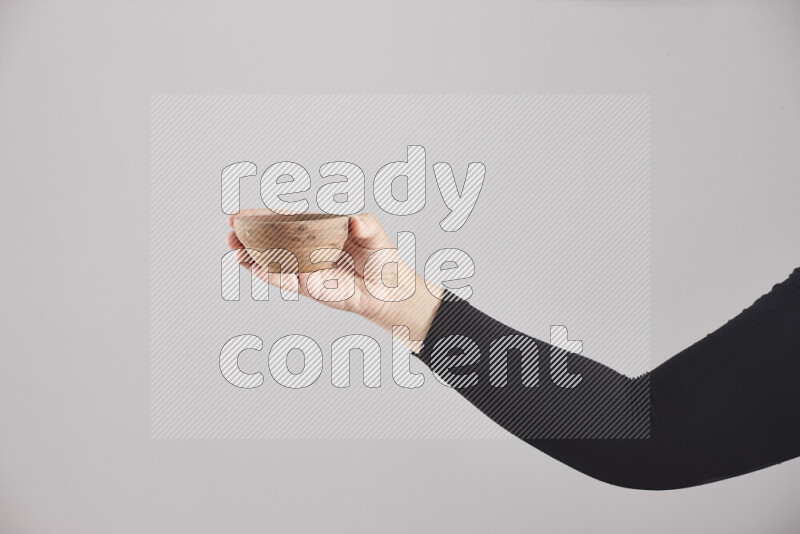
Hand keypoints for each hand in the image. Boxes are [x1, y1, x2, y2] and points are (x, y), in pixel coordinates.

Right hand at [225, 211, 442, 345]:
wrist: (390, 287)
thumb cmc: (380, 256)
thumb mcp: (374, 233)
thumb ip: (365, 224)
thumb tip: (357, 220)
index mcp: (316, 231)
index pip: (283, 222)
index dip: (260, 218)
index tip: (238, 215)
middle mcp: (306, 250)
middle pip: (270, 242)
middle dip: (248, 238)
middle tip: (229, 234)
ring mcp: (306, 270)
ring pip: (273, 264)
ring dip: (253, 259)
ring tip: (236, 253)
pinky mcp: (312, 289)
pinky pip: (289, 282)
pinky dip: (274, 275)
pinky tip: (257, 269)